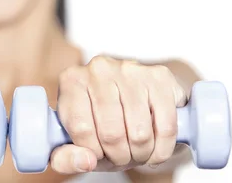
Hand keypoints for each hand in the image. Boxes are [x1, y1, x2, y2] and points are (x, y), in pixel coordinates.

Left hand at [51, 56, 187, 173]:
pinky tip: (155, 148)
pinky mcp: (160, 76)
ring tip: (136, 152)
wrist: (132, 96)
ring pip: (140, 133)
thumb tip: (86, 161)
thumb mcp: (73, 140)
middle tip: (121, 157)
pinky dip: (162, 149)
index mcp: (72, 80)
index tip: (97, 155)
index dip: (92, 152)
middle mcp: (99, 69)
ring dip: (141, 155)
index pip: (80, 128)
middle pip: (112, 133)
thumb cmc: (98, 121)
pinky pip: (166, 127)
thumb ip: (66, 157)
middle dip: (119, 157)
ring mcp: (130, 69)